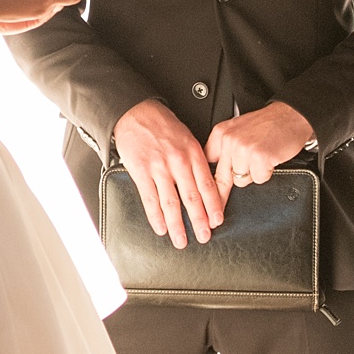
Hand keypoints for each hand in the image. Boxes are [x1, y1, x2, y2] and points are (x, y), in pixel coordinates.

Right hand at [113, 98, 226, 248]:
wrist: (137, 113)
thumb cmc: (163, 126)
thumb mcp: (187, 138)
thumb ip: (196, 160)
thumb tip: (205, 184)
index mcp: (193, 153)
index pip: (207, 184)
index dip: (213, 205)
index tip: (217, 221)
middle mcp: (178, 162)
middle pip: (192, 197)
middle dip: (199, 220)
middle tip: (204, 237)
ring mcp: (159, 168)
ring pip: (171, 203)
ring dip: (178, 225)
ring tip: (182, 240)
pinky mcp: (141, 172)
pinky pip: (150, 199)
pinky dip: (156, 217)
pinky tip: (161, 229)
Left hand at [206, 101, 314, 193]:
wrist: (291, 115)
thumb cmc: (269, 124)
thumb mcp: (238, 130)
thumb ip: (225, 149)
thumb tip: (215, 173)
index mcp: (221, 133)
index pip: (207, 163)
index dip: (210, 180)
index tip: (207, 194)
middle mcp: (229, 140)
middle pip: (222, 177)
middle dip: (225, 189)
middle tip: (225, 202)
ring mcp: (243, 150)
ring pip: (241, 180)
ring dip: (253, 173)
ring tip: (261, 157)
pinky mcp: (259, 158)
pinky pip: (258, 179)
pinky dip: (266, 173)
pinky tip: (270, 158)